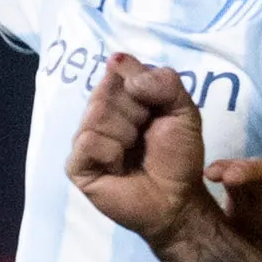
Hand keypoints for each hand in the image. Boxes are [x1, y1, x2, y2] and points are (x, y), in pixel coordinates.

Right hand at [67, 56, 214, 245]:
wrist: (177, 198)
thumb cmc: (178, 155)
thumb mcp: (184, 110)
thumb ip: (163, 81)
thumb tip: (117, 63)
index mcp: (120, 95)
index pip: (119, 68)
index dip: (141, 86)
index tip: (156, 109)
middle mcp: (98, 112)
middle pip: (106, 91)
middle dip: (136, 113)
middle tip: (145, 134)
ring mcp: (84, 138)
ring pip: (96, 114)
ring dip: (126, 133)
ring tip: (134, 151)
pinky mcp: (76, 165)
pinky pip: (87, 141)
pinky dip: (111, 152)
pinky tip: (119, 167)